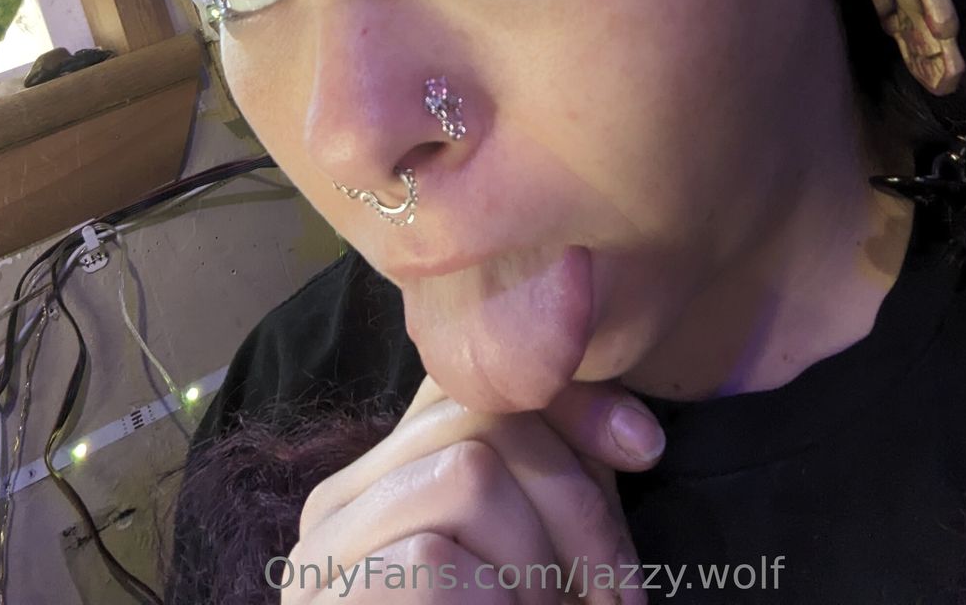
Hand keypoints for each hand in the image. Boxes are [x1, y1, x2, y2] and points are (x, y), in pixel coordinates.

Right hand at [276, 376, 665, 602]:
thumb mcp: (545, 556)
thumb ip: (570, 481)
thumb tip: (641, 438)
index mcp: (385, 473)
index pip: (482, 383)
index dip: (573, 406)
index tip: (645, 453)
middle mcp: (339, 500)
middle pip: (482, 420)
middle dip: (573, 499)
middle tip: (610, 592)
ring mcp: (321, 557)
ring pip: (466, 476)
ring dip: (538, 562)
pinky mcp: (329, 603)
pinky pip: (431, 560)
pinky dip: (492, 602)